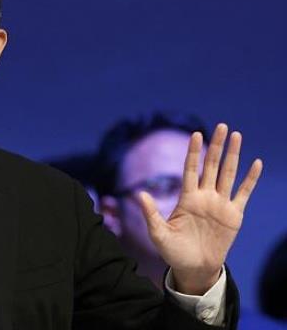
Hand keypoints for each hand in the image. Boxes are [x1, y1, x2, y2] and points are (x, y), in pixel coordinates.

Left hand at [137, 123, 262, 294]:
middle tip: (222, 125)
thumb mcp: (158, 233)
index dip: (194, 152)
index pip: (191, 169)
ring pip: (228, 174)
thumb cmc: (173, 251)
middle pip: (212, 166)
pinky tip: (255, 163)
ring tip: (237, 135)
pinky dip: (250, 179)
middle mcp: (204, 197)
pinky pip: (243, 193)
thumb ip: (150, 213)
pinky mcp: (234, 215)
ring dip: (233, 155)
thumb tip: (139, 194)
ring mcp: (220, 204)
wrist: (194, 268)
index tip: (196, 134)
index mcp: (186, 198)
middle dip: (217, 146)